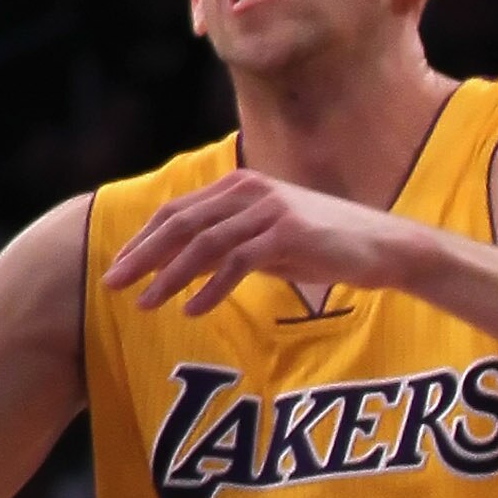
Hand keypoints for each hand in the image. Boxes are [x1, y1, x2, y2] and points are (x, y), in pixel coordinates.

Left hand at [102, 167, 414, 314]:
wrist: (386, 247)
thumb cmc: (324, 245)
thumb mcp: (268, 238)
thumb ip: (231, 243)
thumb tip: (186, 262)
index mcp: (237, 188)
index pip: (177, 211)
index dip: (144, 239)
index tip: (120, 265)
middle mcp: (247, 192)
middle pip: (180, 224)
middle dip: (142, 255)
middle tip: (112, 283)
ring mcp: (267, 211)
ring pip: (203, 243)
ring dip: (170, 276)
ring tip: (146, 303)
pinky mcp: (287, 234)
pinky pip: (237, 263)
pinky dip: (211, 288)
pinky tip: (192, 309)